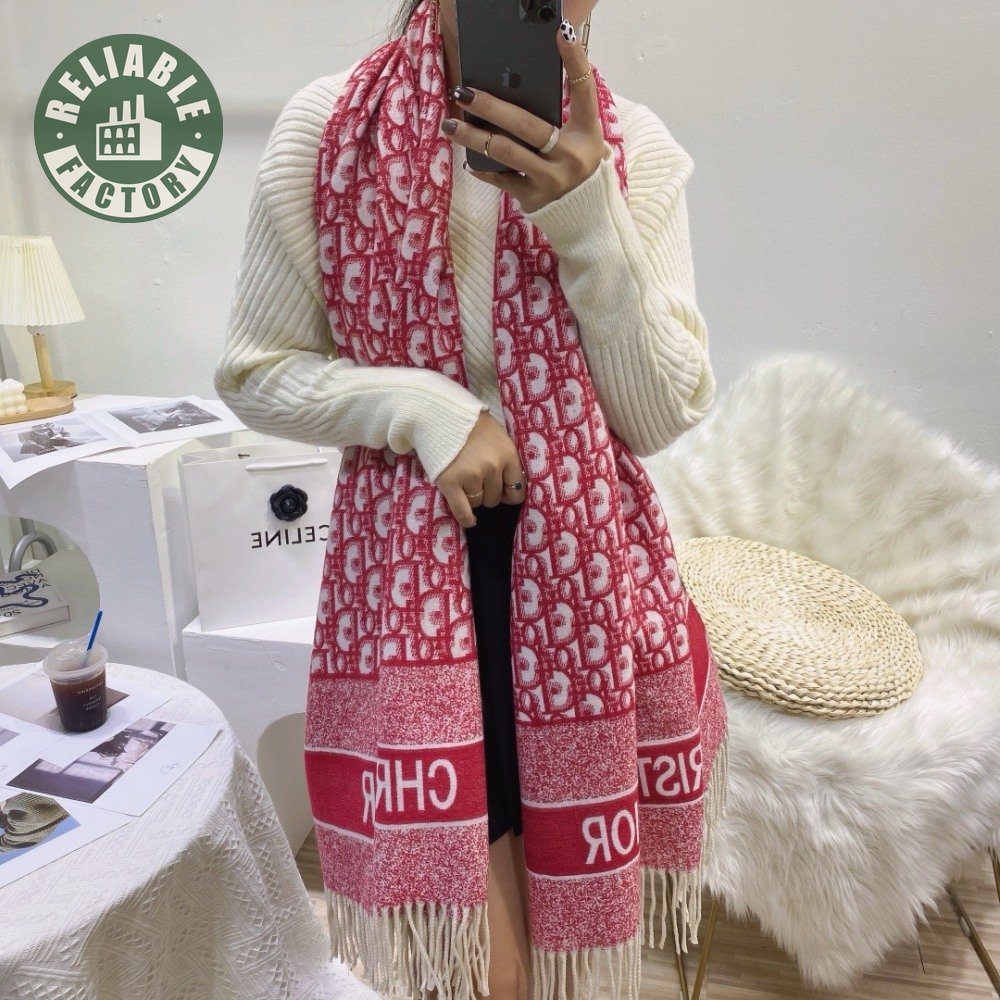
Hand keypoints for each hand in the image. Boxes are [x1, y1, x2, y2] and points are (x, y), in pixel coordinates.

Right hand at [434, 411, 525, 527]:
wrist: (439, 414)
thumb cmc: (470, 425)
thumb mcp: (498, 437)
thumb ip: (505, 459)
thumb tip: (511, 486)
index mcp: (508, 454)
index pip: (517, 490)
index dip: (509, 494)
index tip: (501, 491)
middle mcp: (493, 467)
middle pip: (495, 499)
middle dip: (487, 493)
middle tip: (476, 479)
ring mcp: (472, 476)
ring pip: (478, 503)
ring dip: (473, 497)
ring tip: (464, 480)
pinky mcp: (451, 483)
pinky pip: (462, 511)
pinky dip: (466, 518)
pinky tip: (470, 521)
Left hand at [441, 17, 606, 213]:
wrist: (588, 220)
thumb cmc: (579, 169)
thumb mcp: (582, 141)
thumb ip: (562, 117)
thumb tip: (520, 87)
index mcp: (587, 134)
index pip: (584, 91)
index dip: (575, 61)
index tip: (561, 32)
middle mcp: (570, 156)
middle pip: (526, 125)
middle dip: (491, 106)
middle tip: (464, 92)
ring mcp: (550, 180)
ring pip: (504, 152)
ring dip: (473, 136)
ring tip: (451, 125)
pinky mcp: (533, 198)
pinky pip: (501, 178)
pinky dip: (482, 168)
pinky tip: (468, 160)